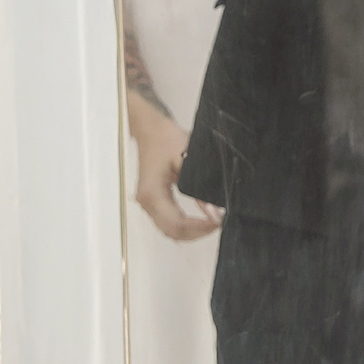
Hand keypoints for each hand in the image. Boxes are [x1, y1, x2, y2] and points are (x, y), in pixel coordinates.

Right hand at [127, 94, 222, 241]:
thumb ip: (199, 189)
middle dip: (196, 233)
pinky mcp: (152, 200)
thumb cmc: (167, 140)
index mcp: (152, 193)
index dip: (198, 228)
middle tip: (218, 224)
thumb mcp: (188, 159)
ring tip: (212, 223)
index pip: (175, 223)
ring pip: (168, 230)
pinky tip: (200, 220)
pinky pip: (166, 221)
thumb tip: (213, 212)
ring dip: (190, 232)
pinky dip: (183, 225)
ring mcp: (147, 203)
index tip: (218, 222)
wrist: (151, 130)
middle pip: (171, 232)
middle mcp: (146, 202)